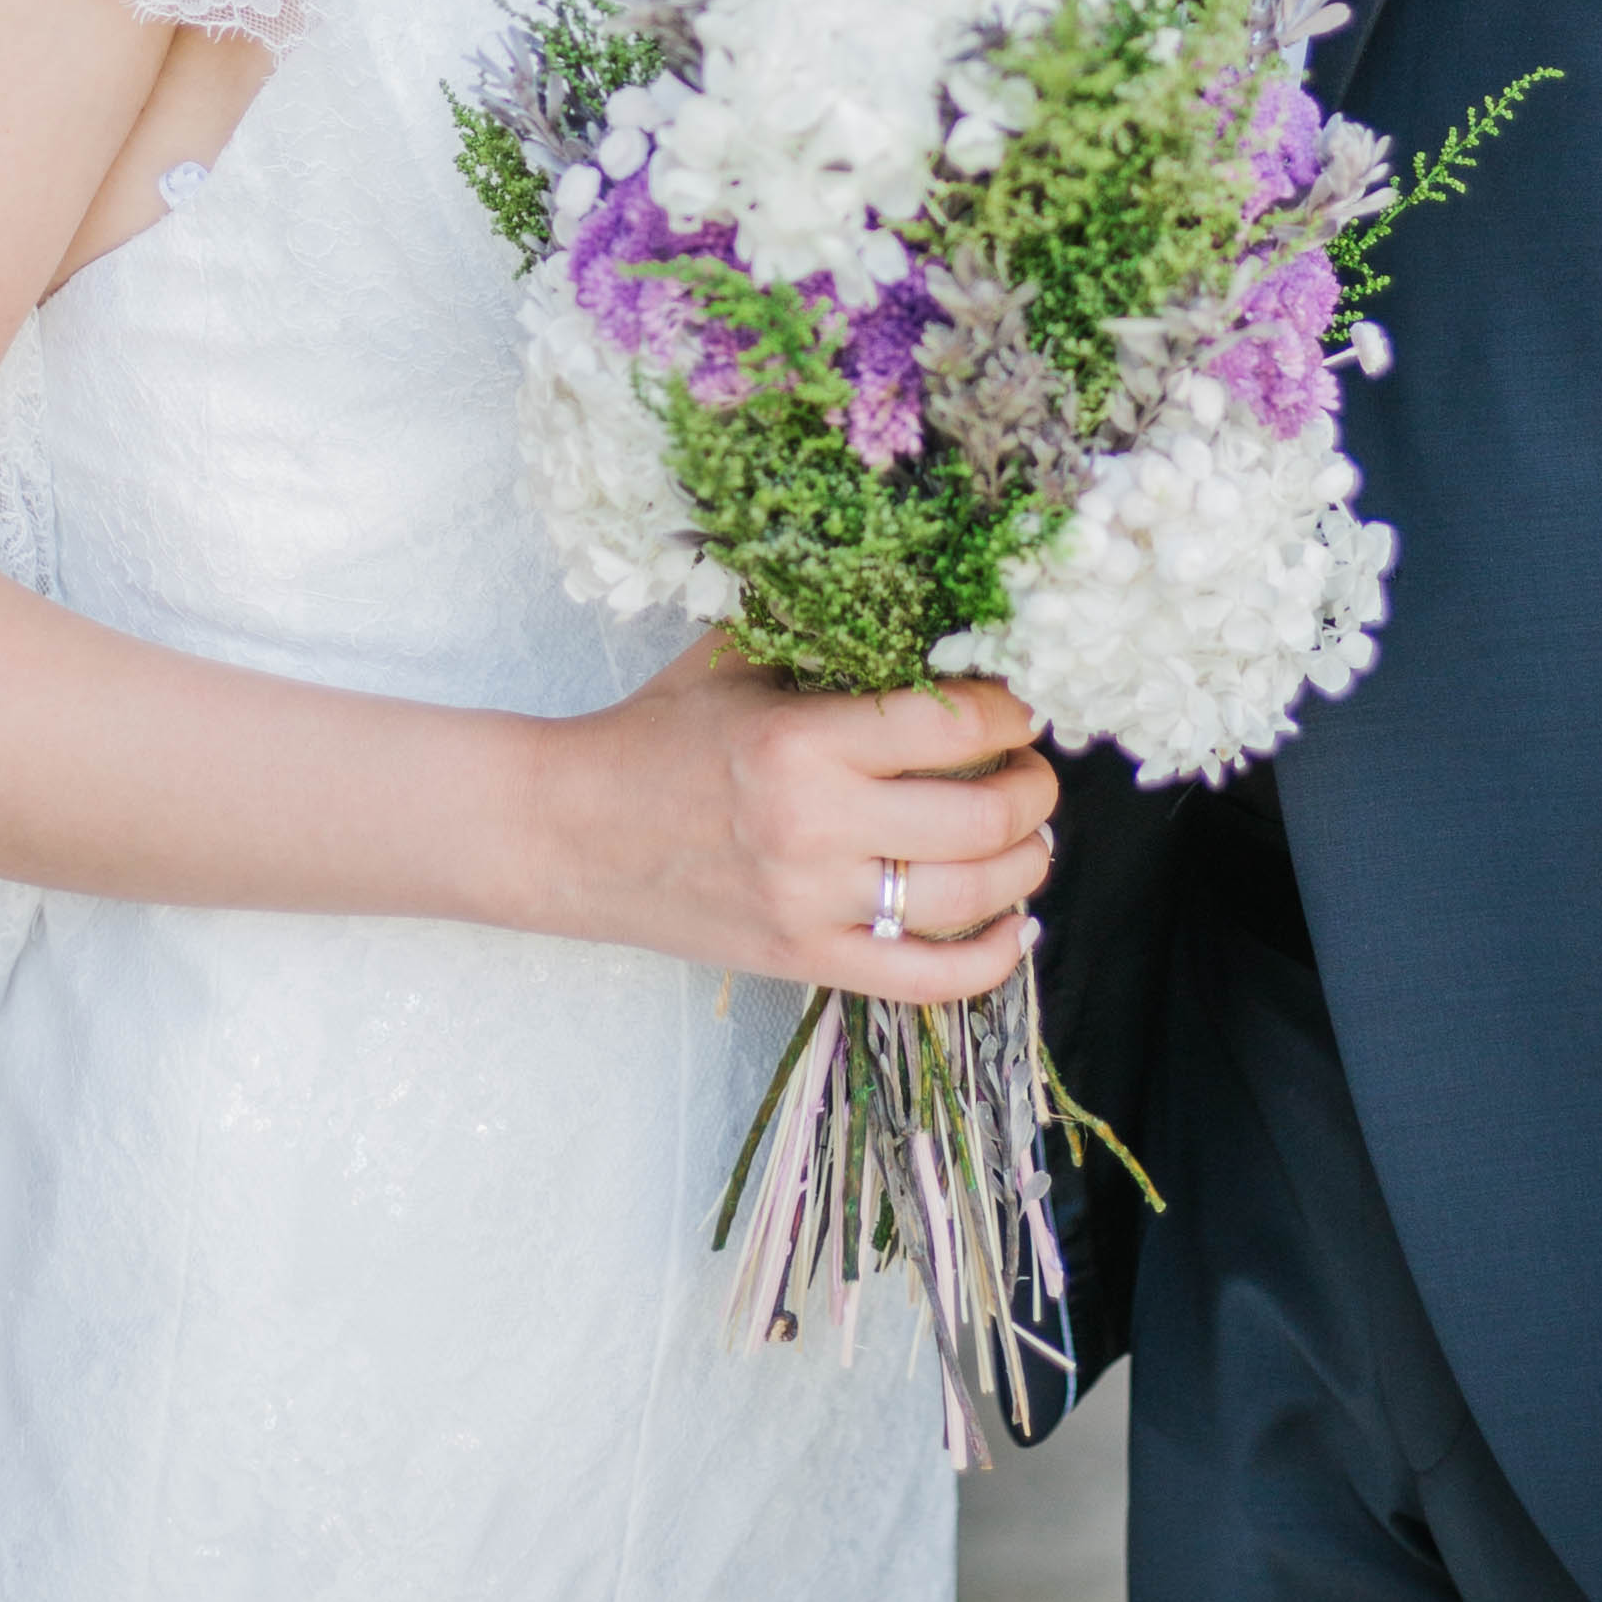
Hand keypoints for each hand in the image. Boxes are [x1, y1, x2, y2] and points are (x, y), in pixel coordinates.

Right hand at [532, 644, 1054, 1003]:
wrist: (566, 831)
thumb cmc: (656, 732)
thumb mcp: (735, 658)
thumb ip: (827, 636)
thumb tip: (937, 621)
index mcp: (800, 739)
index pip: (953, 725)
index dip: (1011, 711)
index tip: (1019, 703)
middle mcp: (814, 827)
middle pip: (980, 818)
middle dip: (1033, 789)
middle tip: (1034, 770)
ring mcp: (809, 905)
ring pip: (967, 900)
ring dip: (1026, 865)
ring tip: (1029, 837)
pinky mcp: (801, 962)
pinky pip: (924, 980)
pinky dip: (989, 960)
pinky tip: (1014, 927)